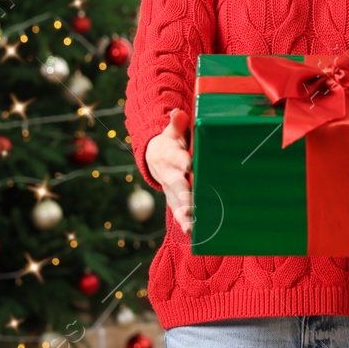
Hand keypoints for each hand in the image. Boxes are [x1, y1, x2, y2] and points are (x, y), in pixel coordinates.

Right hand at [145, 108, 193, 233]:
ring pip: (177, 203)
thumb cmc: (173, 142)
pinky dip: (184, 223)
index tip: (188, 164)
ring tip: (190, 227)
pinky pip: (179, 213)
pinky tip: (193, 234)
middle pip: (177, 186)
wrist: (155, 157)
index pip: (176, 157)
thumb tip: (178, 113)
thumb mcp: (173, 131)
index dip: (182, 160)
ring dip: (183, 215)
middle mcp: (170, 175)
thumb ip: (178, 124)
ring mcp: (171, 190)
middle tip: (190, 208)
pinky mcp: (174, 200)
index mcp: (171, 155)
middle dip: (183, 196)